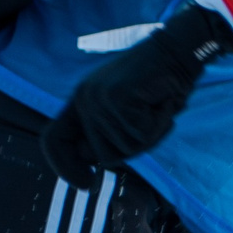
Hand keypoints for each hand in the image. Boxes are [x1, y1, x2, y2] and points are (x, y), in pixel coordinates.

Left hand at [43, 2, 232, 188]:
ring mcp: (98, 97)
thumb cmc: (159, 85)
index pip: (53, 141)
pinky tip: (162, 102)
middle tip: (152, 121)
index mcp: (80, 101)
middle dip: (134, 149)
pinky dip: (159, 125)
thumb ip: (107, 135)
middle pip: (102, 156)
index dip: (64, 168)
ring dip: (151, 135)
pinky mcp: (117, 97)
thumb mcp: (127, 113)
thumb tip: (92, 160)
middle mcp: (83, 98)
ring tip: (157, 106)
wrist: (180, 48)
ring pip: (125, 148)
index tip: (87, 184)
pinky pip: (141, 135)